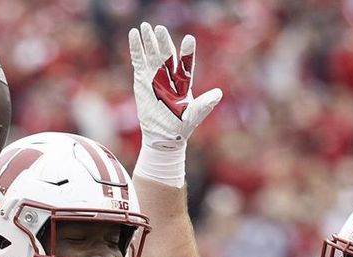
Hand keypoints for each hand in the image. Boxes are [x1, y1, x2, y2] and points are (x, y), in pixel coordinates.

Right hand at [128, 22, 221, 149]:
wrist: (163, 134)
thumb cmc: (180, 126)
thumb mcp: (194, 116)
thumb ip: (204, 104)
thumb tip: (219, 94)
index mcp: (184, 82)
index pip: (186, 64)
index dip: (187, 52)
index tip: (189, 39)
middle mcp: (170, 75)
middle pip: (167, 55)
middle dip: (163, 42)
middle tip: (160, 29)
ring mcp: (155, 75)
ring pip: (152, 54)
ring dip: (148, 40)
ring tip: (145, 26)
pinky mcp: (142, 78)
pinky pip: (138, 60)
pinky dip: (136, 48)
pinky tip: (134, 34)